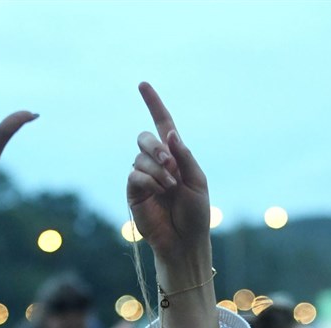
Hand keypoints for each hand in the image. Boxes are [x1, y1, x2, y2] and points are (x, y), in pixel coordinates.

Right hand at [127, 83, 210, 268]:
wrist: (185, 240)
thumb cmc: (196, 213)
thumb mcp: (197, 180)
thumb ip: (183, 156)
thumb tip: (168, 133)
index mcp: (175, 156)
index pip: (162, 124)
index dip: (153, 104)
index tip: (143, 84)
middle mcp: (156, 163)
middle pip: (144, 137)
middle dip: (157, 148)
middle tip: (171, 166)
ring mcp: (143, 176)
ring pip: (140, 157)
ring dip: (158, 170)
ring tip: (170, 188)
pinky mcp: (133, 192)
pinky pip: (134, 174)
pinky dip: (149, 180)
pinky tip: (159, 193)